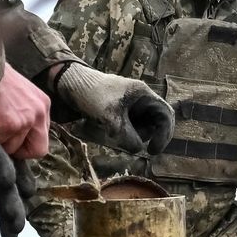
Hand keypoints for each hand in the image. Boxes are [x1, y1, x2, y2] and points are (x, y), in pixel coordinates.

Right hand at [0, 66, 50, 158]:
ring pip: (15, 148)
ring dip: (0, 141)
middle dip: (20, 151)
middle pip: (39, 149)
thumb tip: (14, 133)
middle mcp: (40, 112)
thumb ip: (23, 112)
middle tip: (4, 144)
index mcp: (43, 104)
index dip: (27, 142)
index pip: (43, 136)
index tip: (14, 139)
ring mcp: (26, 120)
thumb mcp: (19, 94)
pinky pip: (0, 143)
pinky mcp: (10, 125)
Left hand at [53, 63, 174, 154]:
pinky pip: (130, 127)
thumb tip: (139, 150)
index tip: (153, 151)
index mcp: (143, 94)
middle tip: (133, 146)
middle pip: (156, 123)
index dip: (164, 134)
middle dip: (147, 136)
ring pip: (142, 127)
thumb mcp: (111, 118)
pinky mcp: (121, 112)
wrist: (70, 85)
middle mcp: (141, 99)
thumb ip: (127, 136)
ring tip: (114, 133)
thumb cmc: (92, 95)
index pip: (166, 115)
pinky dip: (125, 134)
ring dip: (133, 136)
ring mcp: (132, 106)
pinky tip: (110, 132)